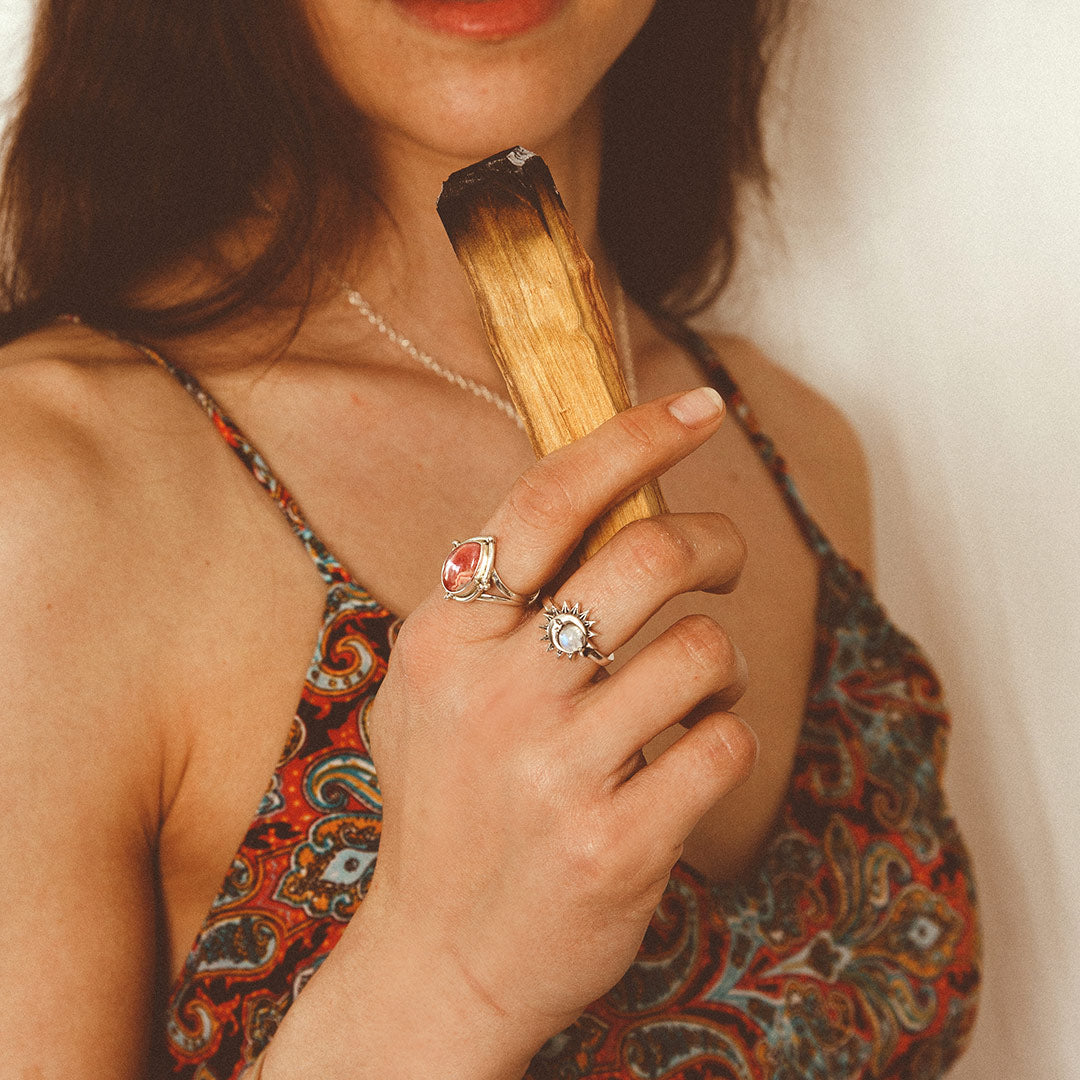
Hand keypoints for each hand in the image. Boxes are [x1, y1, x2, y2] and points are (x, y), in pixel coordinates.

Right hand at [269, 388, 756, 1077]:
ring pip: (703, 653)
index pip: (549, 500)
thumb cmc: (446, 809)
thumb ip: (487, 604)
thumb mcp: (430, 692)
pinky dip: (725, 738)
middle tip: (722, 559)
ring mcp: (555, 772)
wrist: (438, 962)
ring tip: (694, 691)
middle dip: (715, 541)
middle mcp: (495, 694)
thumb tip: (588, 501)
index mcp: (446, 640)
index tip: (697, 408)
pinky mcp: (615, 844)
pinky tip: (688, 759)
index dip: (633, 438)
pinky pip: (724, 744)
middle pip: (649, 555)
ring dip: (721, 663)